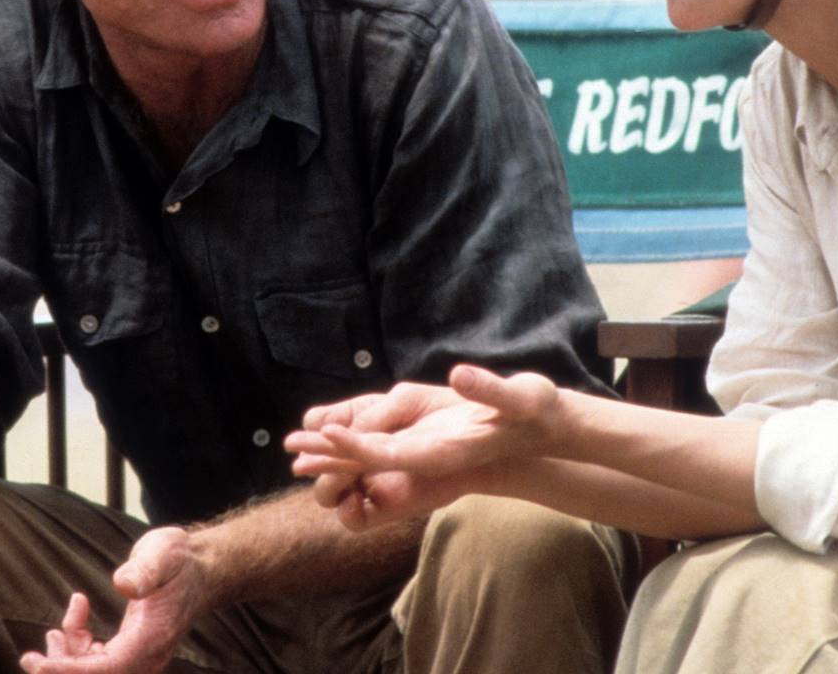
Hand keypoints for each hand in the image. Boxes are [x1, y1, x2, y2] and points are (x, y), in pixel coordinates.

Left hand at [20, 527, 210, 673]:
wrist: (200, 570)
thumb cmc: (179, 560)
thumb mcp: (163, 553)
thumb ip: (144, 570)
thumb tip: (122, 584)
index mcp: (152, 639)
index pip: (106, 669)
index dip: (69, 670)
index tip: (38, 664)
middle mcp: (146, 657)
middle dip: (61, 670)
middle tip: (29, 657)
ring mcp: (138, 657)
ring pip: (94, 673)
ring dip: (66, 660)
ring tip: (54, 632)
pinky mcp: (130, 652)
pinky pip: (97, 662)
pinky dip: (78, 647)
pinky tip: (73, 620)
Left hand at [287, 365, 562, 528]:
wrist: (547, 430)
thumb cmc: (536, 411)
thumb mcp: (520, 397)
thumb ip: (489, 388)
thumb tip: (460, 376)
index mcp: (444, 452)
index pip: (390, 452)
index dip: (356, 443)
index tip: (325, 430)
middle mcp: (429, 459)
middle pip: (370, 461)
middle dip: (330, 455)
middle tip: (290, 447)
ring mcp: (425, 457)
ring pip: (371, 458)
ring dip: (335, 453)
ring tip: (297, 448)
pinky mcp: (425, 448)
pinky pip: (382, 449)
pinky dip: (354, 444)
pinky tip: (334, 434)